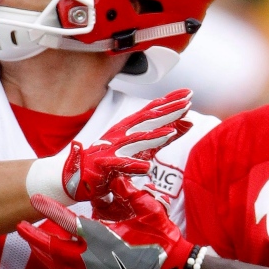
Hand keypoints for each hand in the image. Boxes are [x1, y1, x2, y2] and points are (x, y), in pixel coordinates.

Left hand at [18, 178, 195, 268]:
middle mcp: (94, 257)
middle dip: (35, 236)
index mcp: (104, 238)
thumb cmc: (160, 238)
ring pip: (58, 263)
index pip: (70, 222)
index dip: (51, 209)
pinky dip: (54, 262)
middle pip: (55, 248)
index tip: (35, 198)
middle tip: (19, 225)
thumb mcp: (147, 209)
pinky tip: (50, 255)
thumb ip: (128, 192)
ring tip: (30, 239)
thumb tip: (113, 177)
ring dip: (42, 250)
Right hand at [62, 89, 192, 201]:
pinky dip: (134, 166)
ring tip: (171, 132)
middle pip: (148, 120)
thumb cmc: (112, 159)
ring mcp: (114, 149)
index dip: (170, 102)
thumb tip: (190, 121)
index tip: (188, 93)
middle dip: (167, 111)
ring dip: (154, 136)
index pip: (153, 111)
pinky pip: (122, 166)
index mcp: (130, 127)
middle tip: (187, 102)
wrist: (78, 174)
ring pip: (136, 141)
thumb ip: (165, 136)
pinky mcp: (105, 166)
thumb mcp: (142, 146)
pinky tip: (147, 168)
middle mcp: (123, 134)